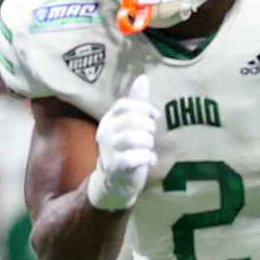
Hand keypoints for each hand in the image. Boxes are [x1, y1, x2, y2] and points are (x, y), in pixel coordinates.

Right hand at [85, 74, 159, 210]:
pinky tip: (149, 160)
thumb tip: (143, 78)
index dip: (144, 108)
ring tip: (147, 150)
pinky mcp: (117, 167)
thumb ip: (137, 102)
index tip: (154, 117)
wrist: (115, 182)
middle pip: (134, 120)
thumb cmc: (126, 149)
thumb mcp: (130, 124)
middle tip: (149, 138)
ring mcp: (109, 150)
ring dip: (148, 144)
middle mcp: (105, 133)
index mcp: (109, 120)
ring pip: (137, 138)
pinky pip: (137, 157)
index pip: (126, 105)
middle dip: (149, 129)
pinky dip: (148, 158)